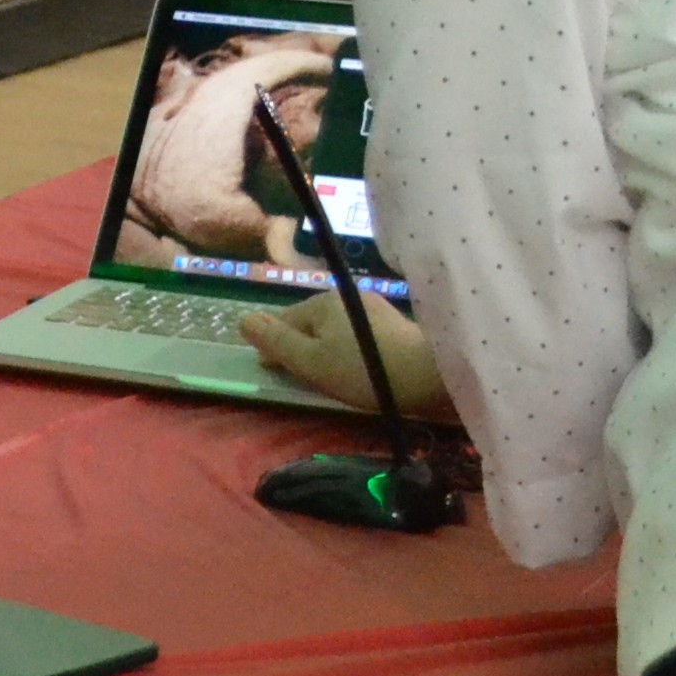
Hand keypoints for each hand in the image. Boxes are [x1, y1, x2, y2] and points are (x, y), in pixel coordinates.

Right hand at [239, 294, 453, 419]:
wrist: (432, 376)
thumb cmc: (364, 371)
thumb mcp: (310, 362)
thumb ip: (275, 342)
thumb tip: (243, 319)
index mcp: (320, 302)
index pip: (282, 321)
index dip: (275, 347)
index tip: (278, 373)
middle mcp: (345, 297)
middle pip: (311, 324)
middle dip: (305, 346)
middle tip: (311, 379)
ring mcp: (374, 308)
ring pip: (337, 330)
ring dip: (331, 349)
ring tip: (338, 377)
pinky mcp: (397, 326)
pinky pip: (361, 337)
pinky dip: (356, 352)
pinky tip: (365, 370)